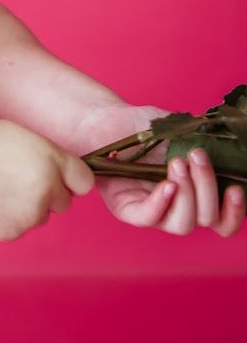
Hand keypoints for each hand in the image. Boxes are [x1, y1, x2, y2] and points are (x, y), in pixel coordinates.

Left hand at [74, 102, 244, 237]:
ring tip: (178, 163)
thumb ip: (205, 141)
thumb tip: (230, 145)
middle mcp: (177, 207)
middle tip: (197, 156)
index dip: (235, 212)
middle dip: (208, 187)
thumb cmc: (144, 126)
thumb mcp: (181, 131)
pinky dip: (161, 203)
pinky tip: (166, 184)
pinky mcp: (127, 209)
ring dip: (187, 195)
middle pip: (207, 219)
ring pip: (182, 224)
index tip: (236, 189)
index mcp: (195, 194)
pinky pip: (148, 218)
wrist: (108, 118)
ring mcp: (153, 210)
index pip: (223, 220)